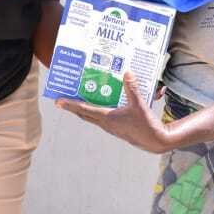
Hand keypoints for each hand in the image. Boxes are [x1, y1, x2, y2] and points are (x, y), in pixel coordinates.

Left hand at [56, 71, 172, 153]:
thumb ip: (132, 88)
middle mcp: (106, 124)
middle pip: (84, 114)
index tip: (58, 101)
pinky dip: (98, 110)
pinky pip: (102, 118)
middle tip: (64, 97)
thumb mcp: (139, 105)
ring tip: (80, 97)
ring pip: (93, 116)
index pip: (84, 110)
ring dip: (85, 108)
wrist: (156, 141)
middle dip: (73, 106)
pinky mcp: (117, 128)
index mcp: (107, 118)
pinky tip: (104, 103)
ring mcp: (111, 127)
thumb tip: (127, 72)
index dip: (70, 105)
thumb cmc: (146, 125)